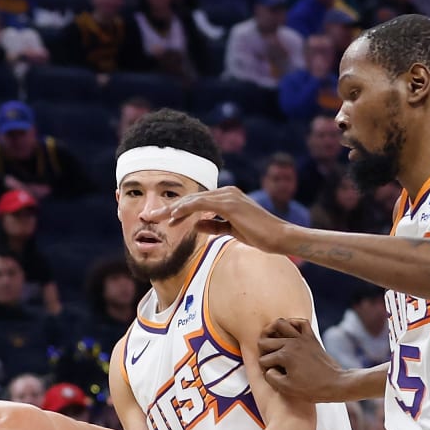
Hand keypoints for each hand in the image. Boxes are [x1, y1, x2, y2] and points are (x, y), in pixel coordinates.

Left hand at [162, 186, 290, 254]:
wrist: (278, 237)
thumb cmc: (260, 236)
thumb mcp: (231, 230)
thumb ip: (214, 225)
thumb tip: (196, 224)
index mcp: (227, 198)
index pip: (197, 203)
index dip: (179, 211)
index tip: (163, 219)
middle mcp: (227, 193)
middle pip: (191, 199)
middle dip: (169, 208)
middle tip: (151, 216)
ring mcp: (228, 196)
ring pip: (193, 200)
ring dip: (172, 209)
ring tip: (156, 216)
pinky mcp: (230, 203)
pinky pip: (202, 204)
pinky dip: (186, 209)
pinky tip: (173, 215)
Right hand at [258, 317, 347, 401]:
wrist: (335, 383)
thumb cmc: (311, 388)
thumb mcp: (286, 388)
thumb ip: (271, 377)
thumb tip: (268, 369)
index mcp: (284, 355)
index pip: (264, 359)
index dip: (264, 369)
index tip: (271, 375)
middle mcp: (292, 343)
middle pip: (266, 340)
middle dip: (263, 351)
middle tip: (268, 361)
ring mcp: (302, 338)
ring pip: (280, 324)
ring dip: (272, 331)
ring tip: (270, 340)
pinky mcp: (311, 338)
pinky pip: (301, 322)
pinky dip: (293, 323)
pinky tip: (289, 332)